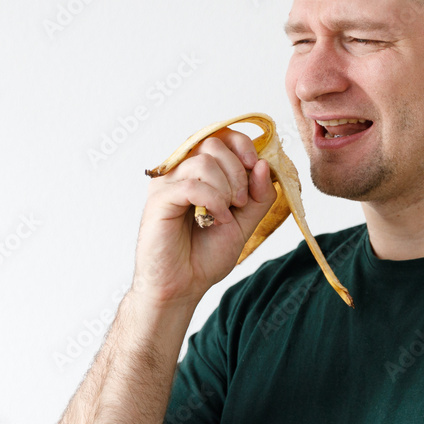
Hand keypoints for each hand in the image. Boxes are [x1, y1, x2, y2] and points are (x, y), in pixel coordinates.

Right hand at [132, 128, 276, 306]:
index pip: (220, 137)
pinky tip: (216, 219)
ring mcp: (167, 184)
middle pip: (213, 144)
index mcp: (197, 172)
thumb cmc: (205, 255)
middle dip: (238, 170)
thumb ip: (259, 195)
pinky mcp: (159, 200)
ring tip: (227, 214)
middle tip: (241, 201)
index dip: (242, 145)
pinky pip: (192, 185)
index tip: (255, 167)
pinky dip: (213, 200)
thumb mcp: (245, 222)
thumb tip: (264, 164)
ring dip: (226, 188)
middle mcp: (179, 172)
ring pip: (204, 162)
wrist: (182, 286)